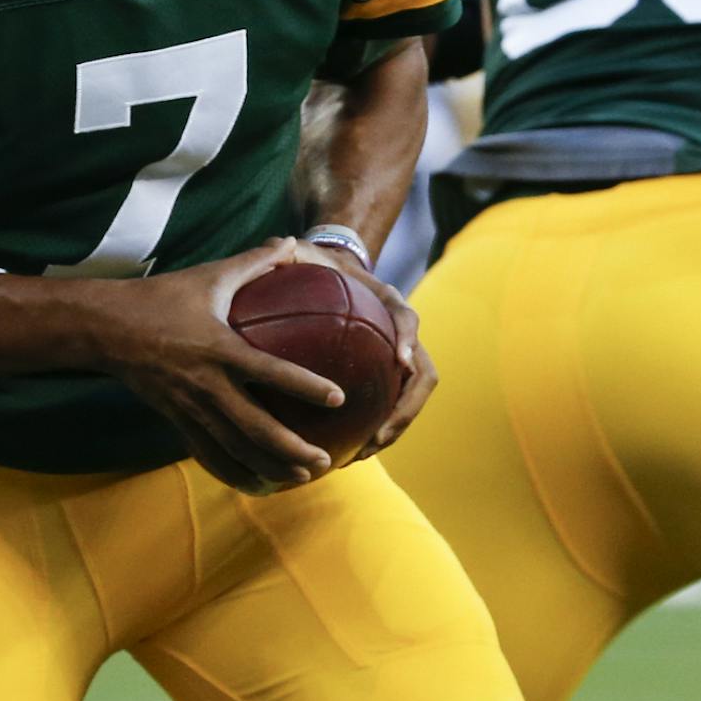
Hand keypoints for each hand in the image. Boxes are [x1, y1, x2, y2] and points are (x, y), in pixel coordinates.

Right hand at [81, 238, 345, 493]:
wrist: (106, 328)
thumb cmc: (161, 298)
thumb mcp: (208, 276)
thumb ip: (252, 263)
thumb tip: (289, 242)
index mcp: (218, 348)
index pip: (269, 371)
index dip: (304, 385)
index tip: (338, 397)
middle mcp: (206, 384)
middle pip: (254, 427)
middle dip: (291, 448)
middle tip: (325, 459)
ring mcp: (190, 408)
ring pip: (234, 449)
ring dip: (270, 467)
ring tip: (303, 477)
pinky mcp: (177, 421)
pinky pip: (208, 455)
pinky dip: (235, 474)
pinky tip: (258, 485)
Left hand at [288, 240, 437, 456]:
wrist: (333, 276)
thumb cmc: (316, 268)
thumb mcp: (303, 255)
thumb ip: (290, 252)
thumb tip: (277, 246)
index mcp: (388, 303)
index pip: (407, 318)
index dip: (406, 338)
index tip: (400, 361)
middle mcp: (401, 334)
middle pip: (423, 374)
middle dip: (406, 409)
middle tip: (378, 436)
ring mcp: (399, 359)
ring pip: (411, 400)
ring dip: (394, 429)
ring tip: (361, 453)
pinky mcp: (386, 379)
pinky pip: (390, 409)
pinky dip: (376, 432)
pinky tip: (344, 453)